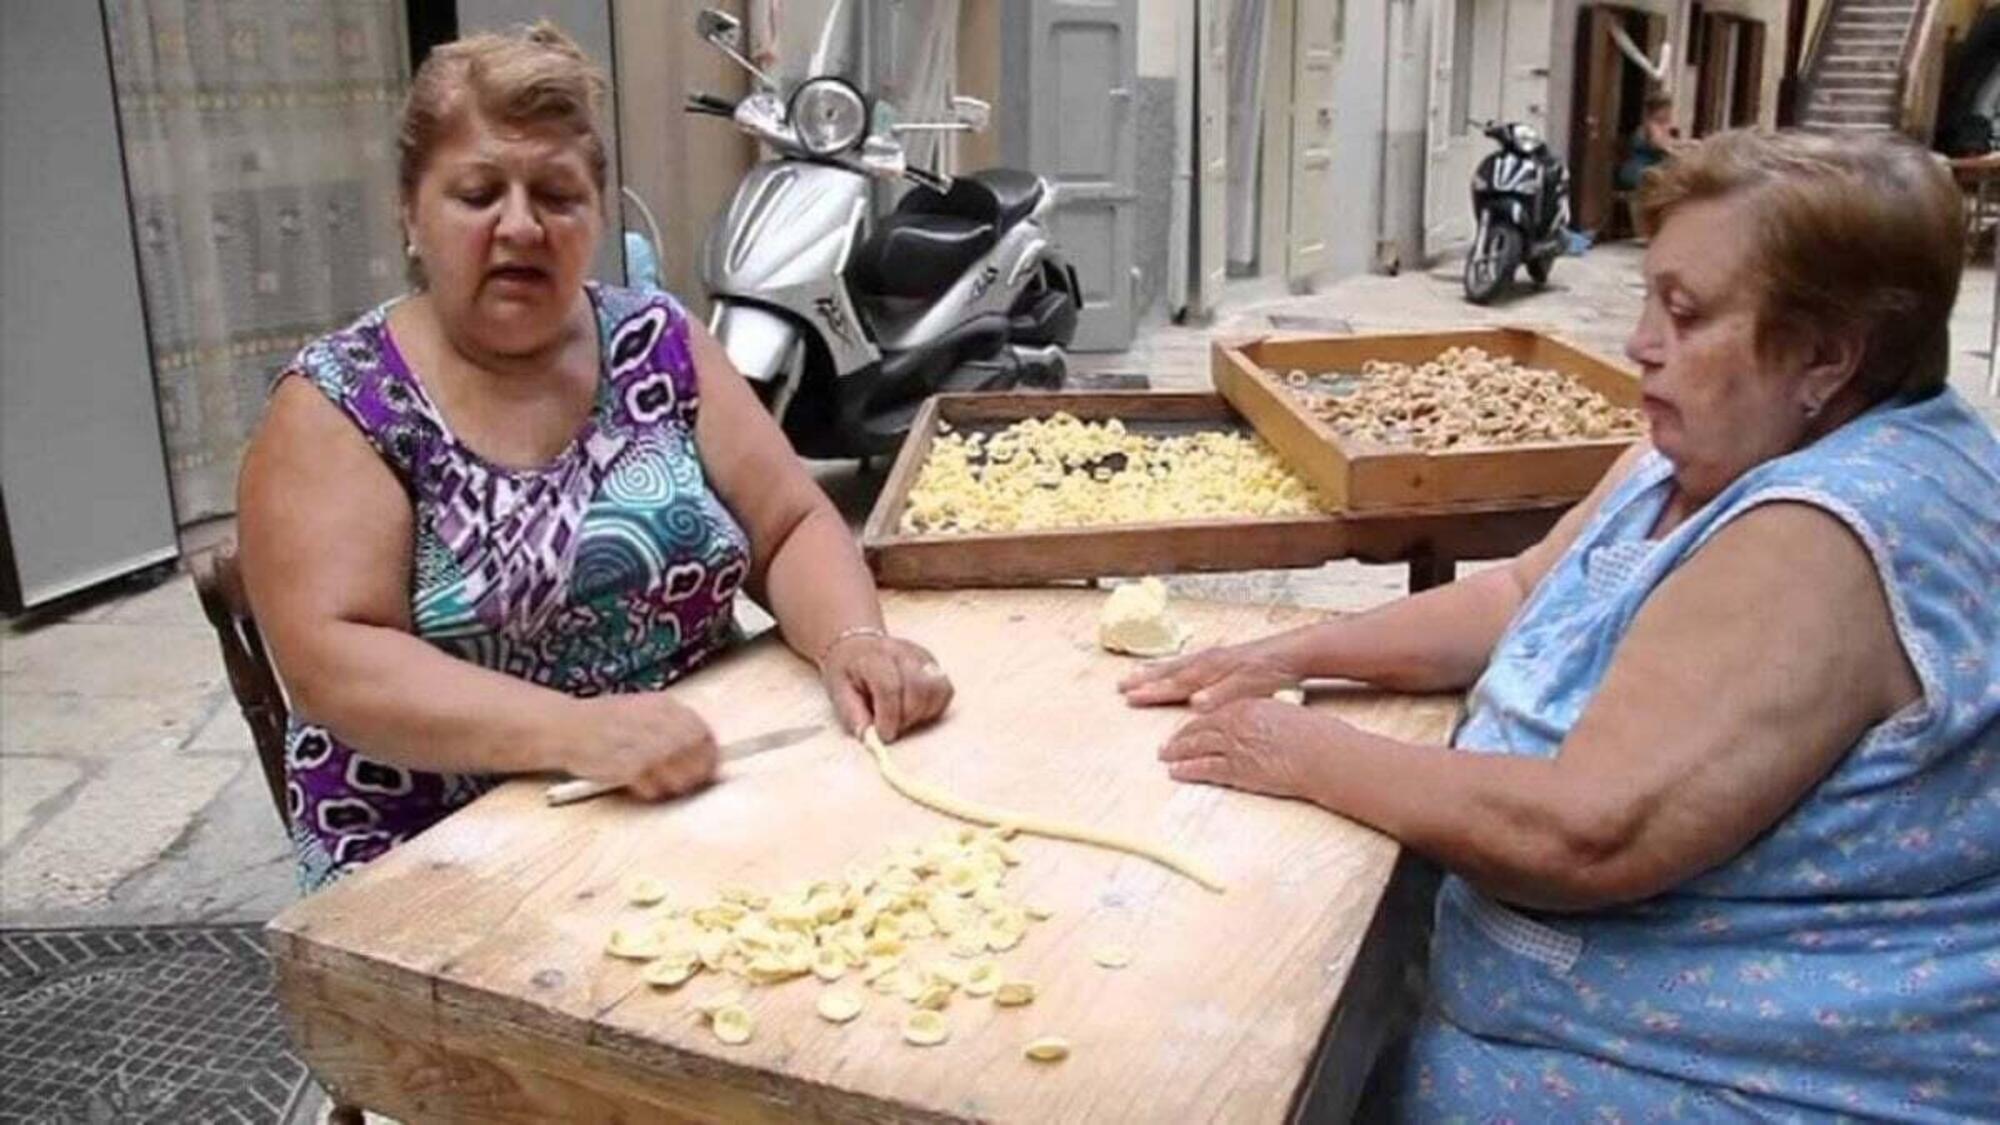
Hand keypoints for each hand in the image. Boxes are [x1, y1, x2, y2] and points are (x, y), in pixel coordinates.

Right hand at [564, 693, 719, 799]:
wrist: (564, 727)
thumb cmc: (604, 721)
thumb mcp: (642, 708)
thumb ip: (670, 724)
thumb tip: (703, 747)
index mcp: (662, 705)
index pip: (701, 731)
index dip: (709, 752)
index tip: (709, 765)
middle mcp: (655, 722)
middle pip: (694, 753)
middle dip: (698, 771)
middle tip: (691, 782)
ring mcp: (641, 744)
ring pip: (678, 773)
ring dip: (676, 784)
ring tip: (663, 784)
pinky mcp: (626, 766)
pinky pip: (652, 786)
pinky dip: (652, 791)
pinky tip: (642, 786)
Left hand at [820, 634, 953, 740]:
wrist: (857, 646)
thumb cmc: (848, 672)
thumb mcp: (838, 692)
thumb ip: (853, 715)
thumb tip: (869, 738)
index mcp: (874, 657)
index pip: (890, 686)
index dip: (889, 716)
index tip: (884, 735)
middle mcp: (902, 652)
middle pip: (919, 688)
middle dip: (907, 717)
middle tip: (892, 727)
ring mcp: (922, 656)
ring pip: (937, 689)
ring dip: (922, 713)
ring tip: (903, 718)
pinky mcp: (934, 664)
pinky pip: (945, 690)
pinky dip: (933, 707)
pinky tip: (915, 710)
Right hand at [1118, 638, 1299, 710]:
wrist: (1291, 652)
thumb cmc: (1271, 673)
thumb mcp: (1248, 689)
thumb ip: (1220, 696)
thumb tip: (1194, 703)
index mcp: (1210, 670)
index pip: (1175, 684)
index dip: (1152, 692)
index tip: (1129, 697)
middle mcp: (1206, 661)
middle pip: (1169, 672)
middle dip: (1145, 679)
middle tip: (1120, 685)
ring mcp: (1212, 656)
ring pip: (1176, 664)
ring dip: (1154, 670)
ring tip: (1135, 673)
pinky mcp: (1220, 656)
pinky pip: (1186, 660)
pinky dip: (1172, 665)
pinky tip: (1170, 668)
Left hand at [1157, 699, 1344, 799]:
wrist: (1324, 754)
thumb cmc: (1314, 736)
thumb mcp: (1285, 717)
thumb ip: (1264, 720)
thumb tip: (1257, 727)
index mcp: (1248, 706)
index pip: (1214, 712)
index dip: (1196, 721)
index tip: (1185, 727)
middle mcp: (1236, 722)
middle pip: (1199, 728)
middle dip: (1179, 737)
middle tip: (1164, 744)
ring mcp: (1235, 745)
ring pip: (1196, 747)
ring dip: (1177, 752)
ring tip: (1164, 757)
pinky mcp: (1237, 768)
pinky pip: (1205, 768)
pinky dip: (1187, 770)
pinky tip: (1176, 772)